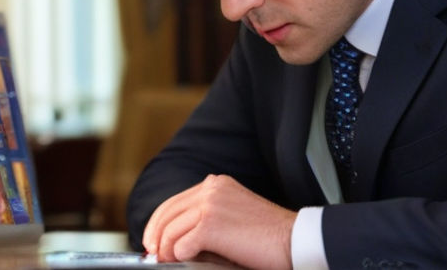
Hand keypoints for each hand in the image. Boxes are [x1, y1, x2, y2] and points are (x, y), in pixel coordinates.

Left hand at [142, 174, 296, 268]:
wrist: (293, 240)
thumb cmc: (268, 236)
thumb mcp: (233, 215)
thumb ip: (205, 219)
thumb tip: (172, 241)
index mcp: (215, 184)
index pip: (174, 202)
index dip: (158, 222)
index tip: (153, 240)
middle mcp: (211, 189)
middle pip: (167, 214)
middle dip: (156, 238)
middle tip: (155, 255)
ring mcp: (210, 205)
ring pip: (170, 231)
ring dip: (167, 251)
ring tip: (171, 262)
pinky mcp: (210, 226)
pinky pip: (181, 246)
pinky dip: (180, 257)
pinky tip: (189, 262)